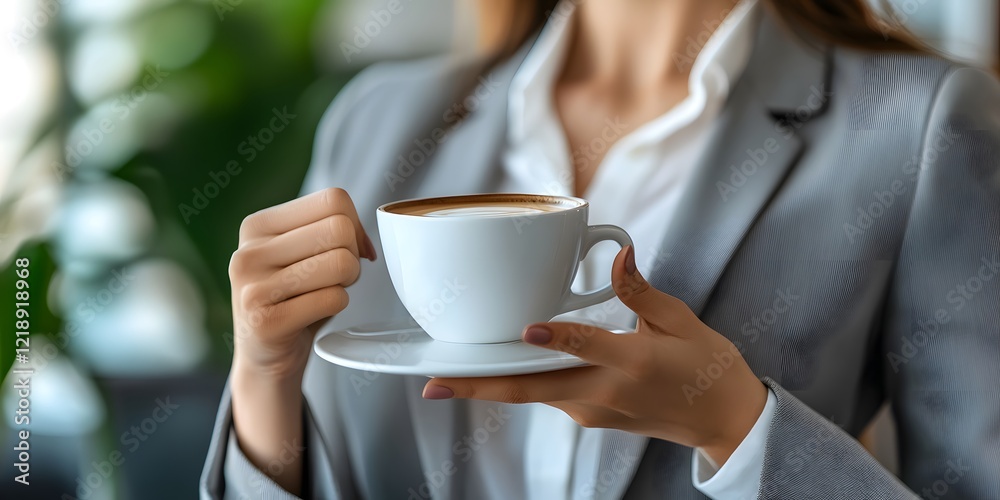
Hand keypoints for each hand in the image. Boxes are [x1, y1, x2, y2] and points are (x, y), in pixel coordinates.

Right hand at [229, 187, 376, 379]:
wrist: (265, 358)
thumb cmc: (292, 300)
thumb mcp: (302, 255)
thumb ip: (330, 230)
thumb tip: (366, 243)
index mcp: (257, 225)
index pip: (333, 199)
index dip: (356, 226)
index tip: (349, 250)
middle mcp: (248, 252)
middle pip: (340, 229)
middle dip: (353, 257)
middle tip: (335, 279)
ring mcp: (253, 287)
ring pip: (341, 262)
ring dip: (347, 283)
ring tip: (323, 294)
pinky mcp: (265, 322)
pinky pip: (334, 298)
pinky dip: (338, 306)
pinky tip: (314, 315)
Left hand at [422, 246, 766, 464]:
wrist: (725, 421)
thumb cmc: (707, 366)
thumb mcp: (681, 320)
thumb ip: (641, 291)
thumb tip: (619, 253)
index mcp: (634, 362)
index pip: (587, 347)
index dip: (556, 338)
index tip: (526, 330)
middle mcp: (606, 392)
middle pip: (533, 388)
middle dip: (481, 387)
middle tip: (435, 385)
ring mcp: (594, 411)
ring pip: (532, 395)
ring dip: (490, 387)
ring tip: (446, 377)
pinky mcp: (589, 417)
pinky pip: (545, 396)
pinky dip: (516, 383)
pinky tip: (489, 371)